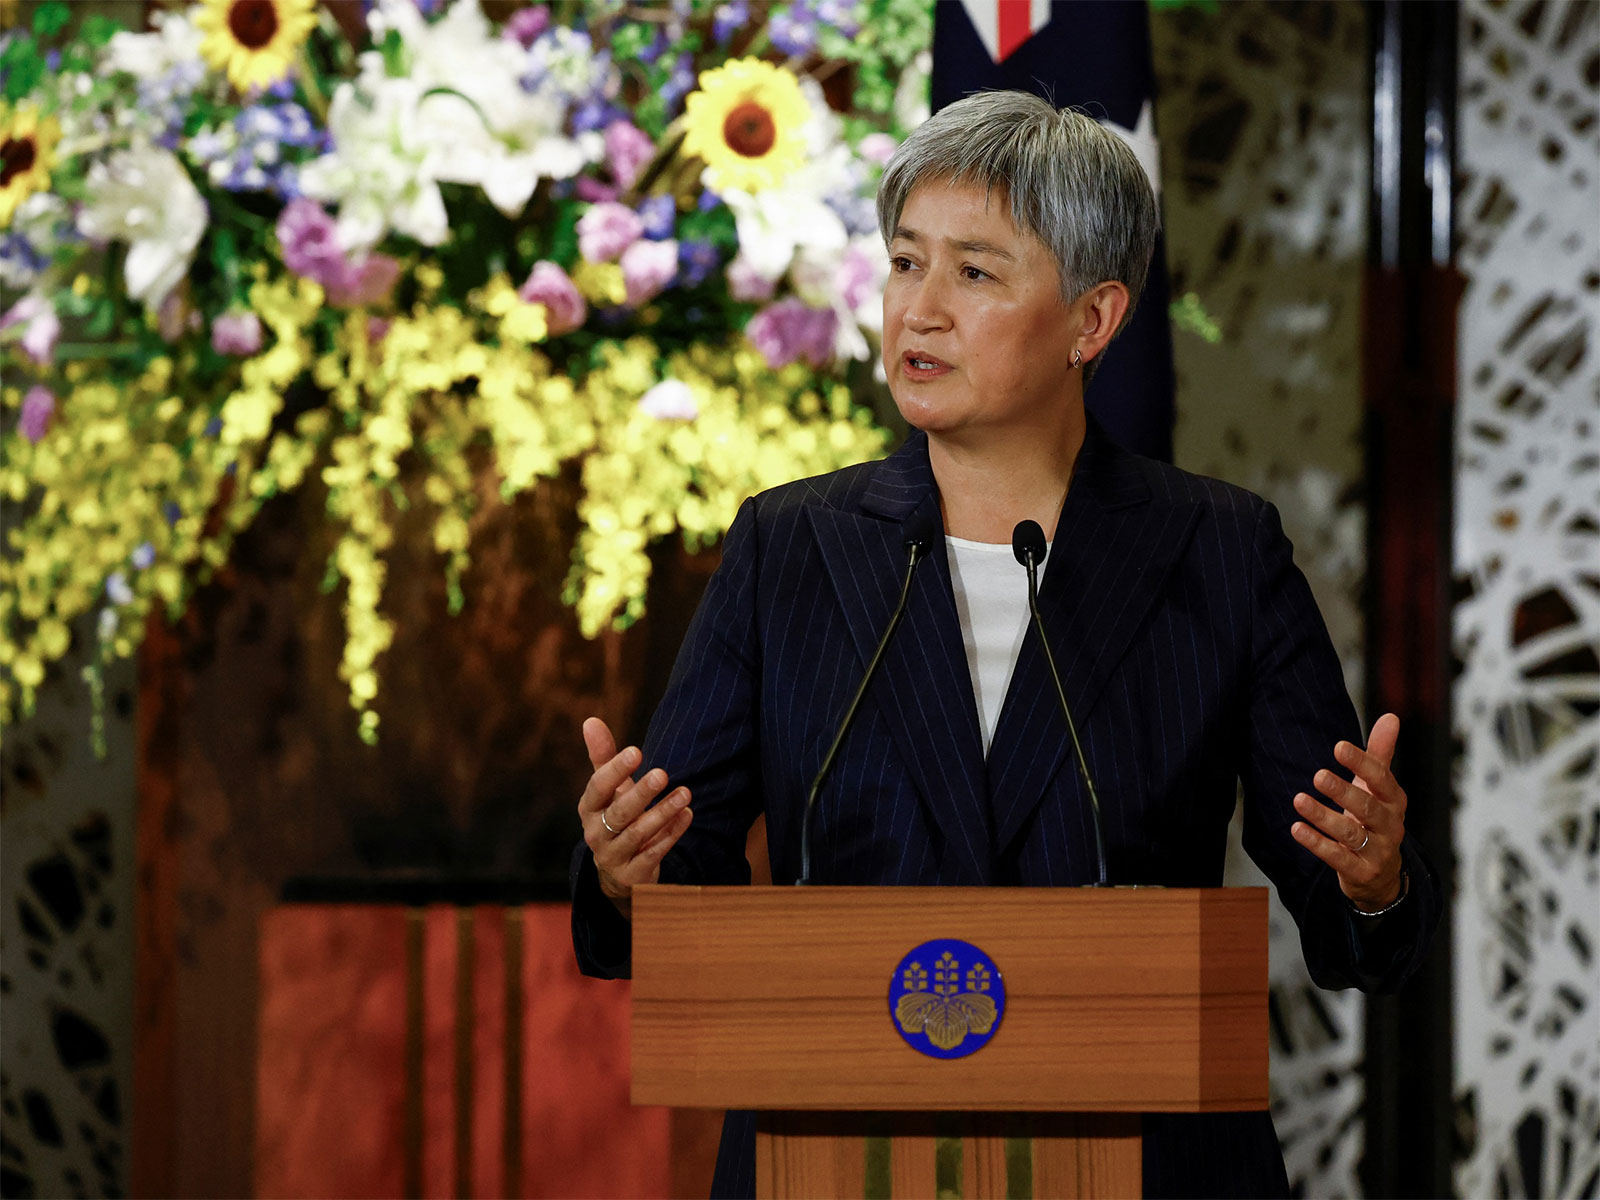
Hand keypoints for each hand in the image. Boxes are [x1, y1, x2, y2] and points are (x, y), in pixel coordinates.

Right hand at [578, 716, 692, 920]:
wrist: (619, 871)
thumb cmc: (615, 816)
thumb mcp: (609, 789)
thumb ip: (603, 756)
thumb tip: (591, 720)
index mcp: (588, 809)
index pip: (598, 788)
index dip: (615, 770)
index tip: (637, 751)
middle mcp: (596, 834)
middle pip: (619, 813)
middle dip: (641, 793)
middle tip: (663, 773)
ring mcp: (613, 856)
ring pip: (638, 835)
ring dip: (663, 813)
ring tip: (685, 793)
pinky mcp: (632, 875)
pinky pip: (653, 854)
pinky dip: (671, 834)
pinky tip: (687, 815)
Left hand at [1290, 712, 1407, 910]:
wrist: (1381, 875)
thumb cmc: (1374, 820)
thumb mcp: (1378, 789)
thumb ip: (1380, 754)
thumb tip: (1391, 716)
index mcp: (1394, 801)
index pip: (1381, 779)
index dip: (1361, 763)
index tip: (1338, 747)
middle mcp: (1390, 826)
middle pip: (1367, 807)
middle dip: (1343, 791)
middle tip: (1318, 776)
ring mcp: (1378, 851)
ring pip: (1351, 833)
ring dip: (1323, 816)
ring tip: (1299, 800)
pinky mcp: (1360, 872)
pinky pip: (1338, 858)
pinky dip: (1317, 843)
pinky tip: (1296, 829)